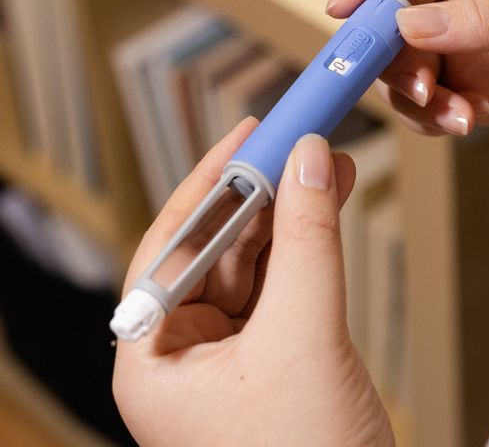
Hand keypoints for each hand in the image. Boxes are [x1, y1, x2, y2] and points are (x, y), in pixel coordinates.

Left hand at [113, 120, 393, 446]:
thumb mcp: (307, 338)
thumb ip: (310, 241)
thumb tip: (308, 159)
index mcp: (152, 360)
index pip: (173, 245)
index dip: (213, 180)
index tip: (251, 130)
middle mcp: (182, 359)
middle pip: (217, 250)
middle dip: (264, 193)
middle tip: (302, 139)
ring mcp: (228, 364)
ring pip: (255, 266)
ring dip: (293, 216)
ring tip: (328, 165)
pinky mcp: (272, 365)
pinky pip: (283, 290)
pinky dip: (308, 249)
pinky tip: (330, 211)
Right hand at [326, 0, 488, 173]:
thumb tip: (410, 25)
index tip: (351, 5)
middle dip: (385, 42)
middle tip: (408, 80)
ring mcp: (476, 42)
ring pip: (402, 57)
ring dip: (409, 88)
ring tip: (452, 110)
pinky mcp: (479, 89)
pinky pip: (426, 100)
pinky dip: (431, 116)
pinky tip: (468, 124)